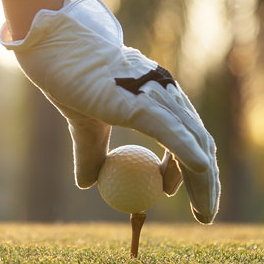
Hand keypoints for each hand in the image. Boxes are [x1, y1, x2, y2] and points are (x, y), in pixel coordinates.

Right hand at [0, 0, 219, 222]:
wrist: (55, 48)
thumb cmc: (68, 78)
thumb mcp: (84, 125)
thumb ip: (91, 153)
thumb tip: (88, 183)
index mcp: (156, 96)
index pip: (186, 136)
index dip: (187, 170)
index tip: (168, 193)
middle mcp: (166, 93)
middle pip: (200, 143)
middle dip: (208, 183)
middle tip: (205, 216)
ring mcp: (158, 96)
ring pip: (194, 144)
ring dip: (205, 183)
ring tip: (205, 214)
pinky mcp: (143, 102)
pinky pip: (173, 135)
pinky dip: (189, 157)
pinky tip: (200, 173)